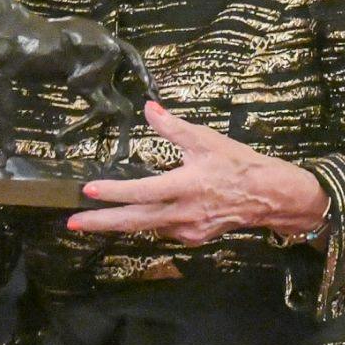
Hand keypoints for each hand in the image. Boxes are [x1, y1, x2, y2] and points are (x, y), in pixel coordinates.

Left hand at [68, 103, 327, 244]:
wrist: (271, 197)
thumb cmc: (239, 164)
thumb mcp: (207, 140)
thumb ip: (174, 127)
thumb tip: (149, 107)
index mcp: (186, 186)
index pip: (143, 191)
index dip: (114, 192)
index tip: (88, 191)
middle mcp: (184, 213)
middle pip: (135, 221)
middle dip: (101, 223)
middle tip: (72, 223)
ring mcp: (188, 230)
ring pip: (146, 228)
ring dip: (118, 225)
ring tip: (90, 222)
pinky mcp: (194, 237)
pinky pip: (163, 231)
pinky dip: (144, 225)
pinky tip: (131, 219)